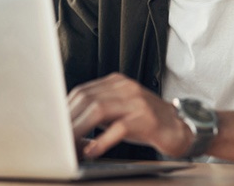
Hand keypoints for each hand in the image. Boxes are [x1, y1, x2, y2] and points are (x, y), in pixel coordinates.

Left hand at [68, 73, 190, 158]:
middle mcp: (125, 87)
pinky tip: (92, 150)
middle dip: (68, 120)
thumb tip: (68, 126)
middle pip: (87, 98)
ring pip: (99, 109)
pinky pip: (119, 128)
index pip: (82, 91)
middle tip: (57, 138)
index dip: (65, 109)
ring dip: (80, 129)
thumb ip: (97, 113)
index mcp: (116, 83)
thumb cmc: (146, 122)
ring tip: (69, 145)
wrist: (180, 128)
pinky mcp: (146, 119)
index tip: (53, 125)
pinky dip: (102, 140)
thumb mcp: (119, 111)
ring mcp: (136, 101)